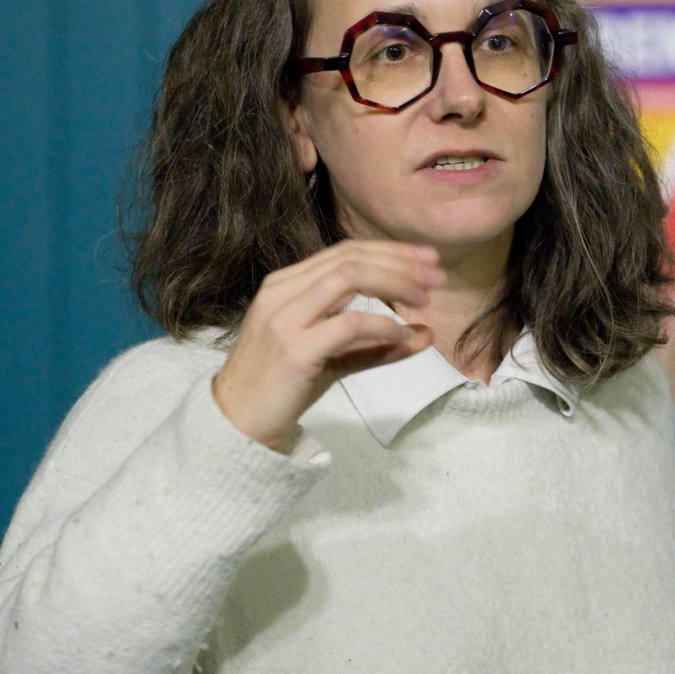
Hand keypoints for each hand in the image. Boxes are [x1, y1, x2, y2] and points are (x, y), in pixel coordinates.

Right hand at [211, 240, 444, 451]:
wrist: (237, 423)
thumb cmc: (283, 386)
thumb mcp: (335, 357)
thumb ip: (377, 344)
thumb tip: (425, 334)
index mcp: (287, 283)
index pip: (345, 251)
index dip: (390, 251)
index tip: (427, 259)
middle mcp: (282, 291)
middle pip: (350, 258)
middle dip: (400, 262)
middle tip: (437, 276)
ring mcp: (284, 317)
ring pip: (348, 277)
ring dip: (395, 282)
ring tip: (425, 298)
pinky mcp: (294, 348)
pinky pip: (348, 324)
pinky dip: (383, 324)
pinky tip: (404, 334)